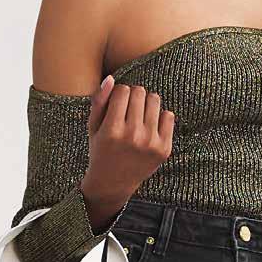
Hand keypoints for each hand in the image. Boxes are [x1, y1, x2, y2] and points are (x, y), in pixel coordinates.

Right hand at [79, 75, 175, 229]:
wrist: (113, 183)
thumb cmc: (101, 149)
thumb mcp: (93, 127)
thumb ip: (99, 101)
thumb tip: (112, 78)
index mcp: (112, 130)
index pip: (123, 90)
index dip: (118, 93)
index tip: (116, 104)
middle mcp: (133, 136)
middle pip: (140, 92)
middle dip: (133, 96)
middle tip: (128, 109)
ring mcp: (150, 143)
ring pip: (155, 100)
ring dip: (146, 102)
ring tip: (139, 114)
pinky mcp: (164, 149)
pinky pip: (169, 115)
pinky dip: (160, 116)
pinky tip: (150, 125)